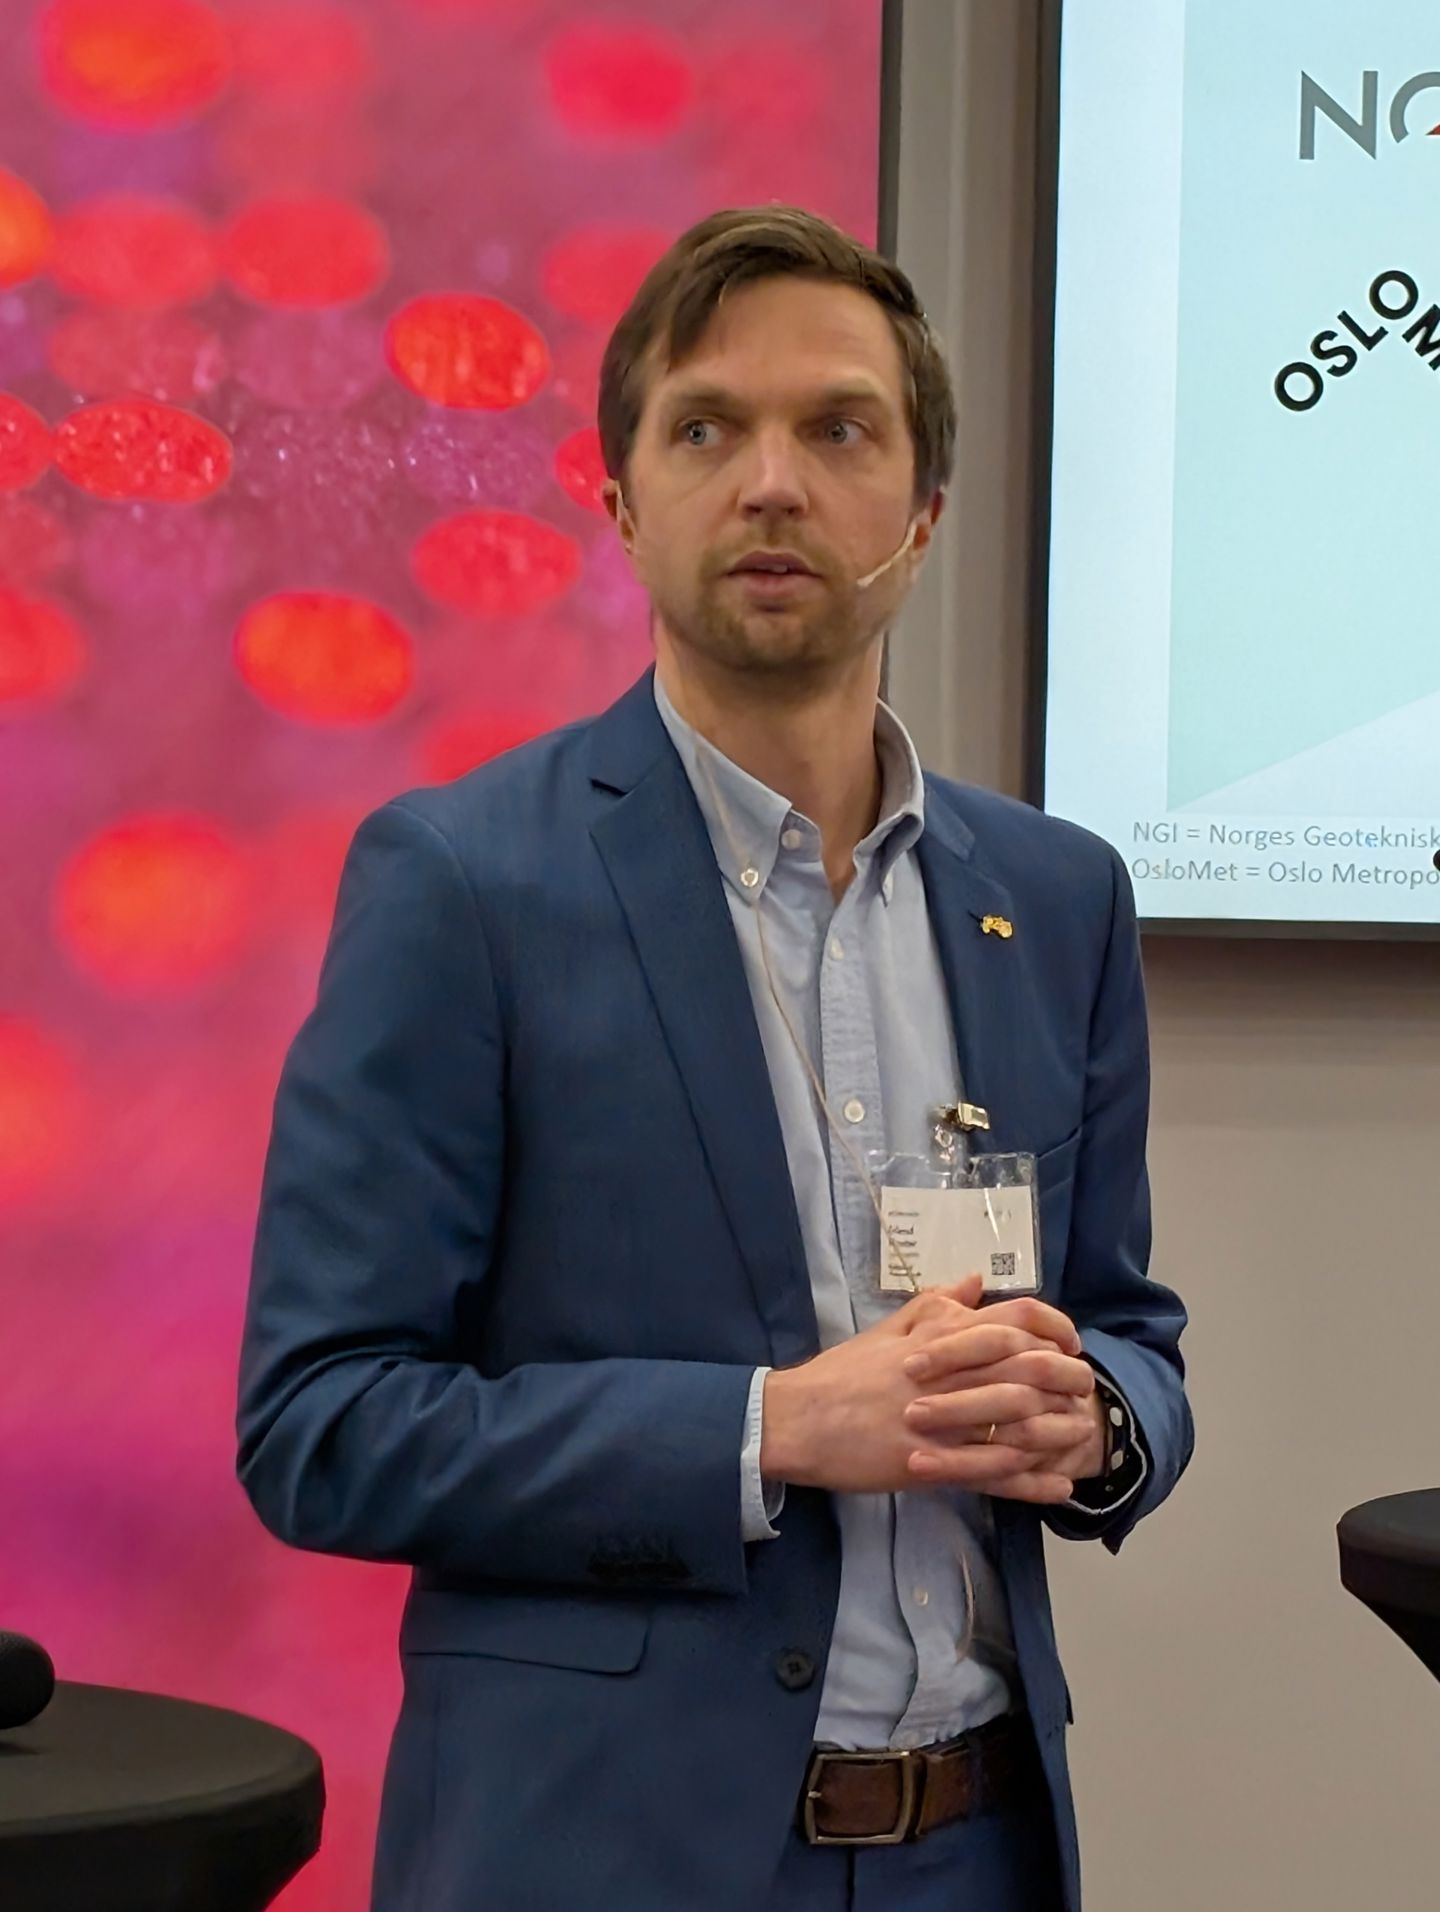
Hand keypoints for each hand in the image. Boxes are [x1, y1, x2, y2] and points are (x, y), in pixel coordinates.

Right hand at [759, 1276, 1081, 1503]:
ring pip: (1018, 1422)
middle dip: (1068, 1378)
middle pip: (1029, 1368)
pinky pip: (993, 1474)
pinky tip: (1058, 1487)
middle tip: (1086, 1390)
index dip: (1054, 1327)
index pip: (1013, 1319)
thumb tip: (976, 1282)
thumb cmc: (842, 1373)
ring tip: (1083, 1436)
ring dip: (1059, 1430)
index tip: (1071, 1343)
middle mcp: (947, 1373)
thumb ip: (936, 1305)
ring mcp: (941, 1421)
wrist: (798, 1420)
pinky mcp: (931, 1463)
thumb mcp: (888, 1327)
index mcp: (939, 1335)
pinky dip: (1032, 1481)